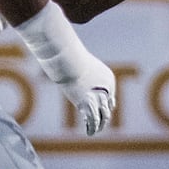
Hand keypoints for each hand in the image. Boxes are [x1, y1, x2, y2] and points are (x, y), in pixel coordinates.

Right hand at [14, 2, 116, 135]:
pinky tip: (89, 133)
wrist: (69, 59)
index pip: (110, 95)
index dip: (107, 104)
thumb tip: (58, 34)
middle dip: (105, 115)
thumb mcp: (72, 55)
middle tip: (101, 124)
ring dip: (99, 124)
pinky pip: (92, 120)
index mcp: (108, 77)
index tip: (105, 110)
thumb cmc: (69, 54)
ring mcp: (99, 97)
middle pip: (108, 106)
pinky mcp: (89, 105)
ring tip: (95, 131)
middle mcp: (107, 88)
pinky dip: (92, 127)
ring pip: (102, 116)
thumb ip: (68, 50)